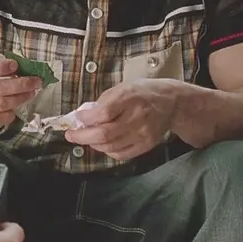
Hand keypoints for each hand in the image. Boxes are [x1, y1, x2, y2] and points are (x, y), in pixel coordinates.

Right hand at [0, 52, 41, 128]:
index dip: (3, 66)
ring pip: (0, 104)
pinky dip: (9, 116)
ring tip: (31, 93)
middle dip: (22, 85)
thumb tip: (26, 67)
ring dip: (20, 99)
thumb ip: (4, 61)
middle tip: (36, 82)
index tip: (16, 65)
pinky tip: (15, 108)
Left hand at [64, 79, 181, 160]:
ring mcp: (142, 134)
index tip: (77, 117)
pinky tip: (103, 144)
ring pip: (110, 146)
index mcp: (129, 97)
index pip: (104, 112)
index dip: (86, 118)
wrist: (171, 103)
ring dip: (93, 144)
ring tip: (86, 137)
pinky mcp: (146, 145)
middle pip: (104, 133)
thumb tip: (83, 116)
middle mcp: (137, 117)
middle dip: (82, 136)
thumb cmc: (142, 92)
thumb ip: (103, 102)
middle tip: (71, 134)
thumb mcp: (122, 87)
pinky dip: (107, 151)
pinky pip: (121, 154)